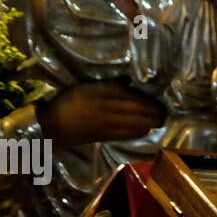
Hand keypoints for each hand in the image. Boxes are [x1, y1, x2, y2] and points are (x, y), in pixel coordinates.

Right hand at [37, 81, 166, 147]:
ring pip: (133, 123)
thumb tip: (129, 80)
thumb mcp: (86, 87)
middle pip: (136, 110)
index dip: (147, 100)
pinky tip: (145, 130)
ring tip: (159, 121)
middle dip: (153, 112)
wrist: (52, 126)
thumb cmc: (68, 103)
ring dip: (149, 122)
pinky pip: (126, 134)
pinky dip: (138, 132)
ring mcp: (105, 124)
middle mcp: (105, 108)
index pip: (130, 96)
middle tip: (164, 112)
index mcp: (100, 93)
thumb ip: (108, 84)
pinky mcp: (104, 137)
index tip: (157, 101)